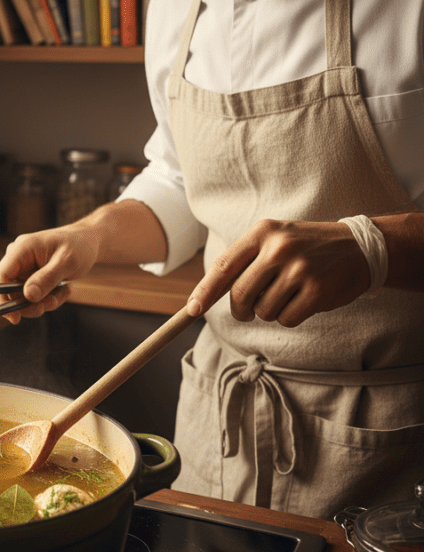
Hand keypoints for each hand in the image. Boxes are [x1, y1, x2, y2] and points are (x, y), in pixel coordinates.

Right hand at [0, 226, 94, 322]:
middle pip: (11, 291)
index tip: (14, 318)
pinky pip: (33, 296)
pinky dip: (48, 298)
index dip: (1, 298)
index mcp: (22, 249)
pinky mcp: (31, 276)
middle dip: (31, 303)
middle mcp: (19, 258)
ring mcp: (24, 268)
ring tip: (63, 292)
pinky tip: (63, 289)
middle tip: (51, 303)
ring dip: (44, 302)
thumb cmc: (79, 246)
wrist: (88, 242)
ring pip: (24, 297)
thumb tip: (28, 296)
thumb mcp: (67, 262)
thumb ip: (46, 279)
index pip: (0, 276)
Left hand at [186, 219, 370, 327]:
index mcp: (262, 232)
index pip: (224, 267)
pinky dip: (290, 317)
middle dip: (241, 310)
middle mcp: (278, 248)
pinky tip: (303, 300)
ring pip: (263, 311)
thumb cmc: (305, 248)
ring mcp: (299, 269)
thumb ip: (244, 262)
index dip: (205, 291)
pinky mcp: (317, 290)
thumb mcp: (274, 240)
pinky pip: (286, 319)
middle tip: (249, 310)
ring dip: (270, 311)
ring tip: (288, 293)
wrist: (359, 248)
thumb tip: (205, 296)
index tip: (192, 310)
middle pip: (240, 295)